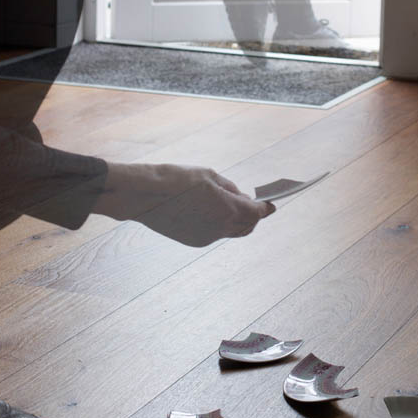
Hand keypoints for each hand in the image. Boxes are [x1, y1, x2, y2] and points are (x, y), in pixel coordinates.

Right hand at [96, 162, 274, 246]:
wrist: (145, 195)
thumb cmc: (177, 179)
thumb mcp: (209, 175)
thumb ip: (229, 188)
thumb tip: (239, 197)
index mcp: (228, 209)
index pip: (257, 212)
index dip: (266, 208)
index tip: (272, 204)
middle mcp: (221, 227)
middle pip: (247, 226)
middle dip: (253, 216)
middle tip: (252, 205)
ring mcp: (207, 237)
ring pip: (231, 233)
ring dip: (237, 222)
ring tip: (232, 208)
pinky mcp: (194, 241)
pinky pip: (214, 234)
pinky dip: (218, 225)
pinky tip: (209, 212)